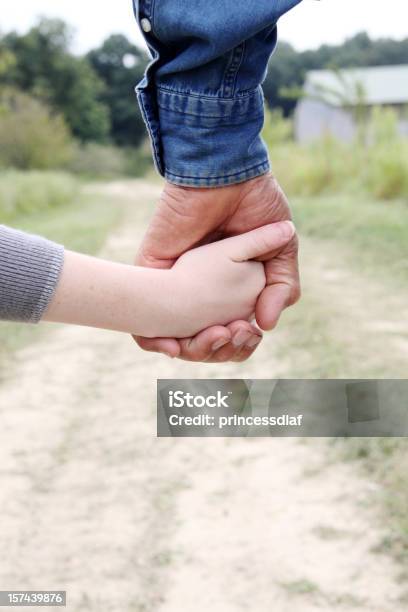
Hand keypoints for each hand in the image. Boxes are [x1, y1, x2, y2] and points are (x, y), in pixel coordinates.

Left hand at [134, 173, 299, 361]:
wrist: (227, 174)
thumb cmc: (256, 203)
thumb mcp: (281, 248)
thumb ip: (282, 287)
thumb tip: (267, 325)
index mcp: (231, 288)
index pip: (232, 332)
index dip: (241, 344)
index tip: (250, 334)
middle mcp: (202, 290)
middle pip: (205, 342)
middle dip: (221, 350)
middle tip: (235, 334)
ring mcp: (175, 284)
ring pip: (176, 339)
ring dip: (195, 350)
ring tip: (216, 335)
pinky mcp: (151, 274)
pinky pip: (142, 323)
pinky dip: (155, 343)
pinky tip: (175, 348)